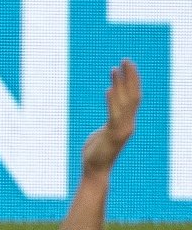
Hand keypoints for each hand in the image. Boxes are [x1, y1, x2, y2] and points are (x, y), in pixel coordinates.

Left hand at [81, 60, 139, 177]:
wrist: (95, 169)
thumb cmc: (97, 152)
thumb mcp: (104, 131)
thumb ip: (110, 120)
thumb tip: (110, 113)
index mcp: (126, 121)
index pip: (132, 97)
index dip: (131, 81)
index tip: (126, 65)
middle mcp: (128, 123)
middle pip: (133, 96)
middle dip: (130, 77)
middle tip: (125, 60)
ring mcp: (122, 129)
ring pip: (125, 103)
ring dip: (120, 85)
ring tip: (115, 69)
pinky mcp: (114, 135)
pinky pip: (114, 115)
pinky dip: (112, 101)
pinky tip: (109, 89)